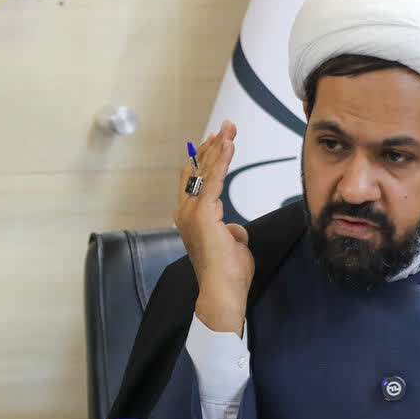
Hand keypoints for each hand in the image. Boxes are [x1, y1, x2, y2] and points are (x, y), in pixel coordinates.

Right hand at [174, 120, 253, 333]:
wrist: (222, 291)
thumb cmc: (228, 275)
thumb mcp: (231, 246)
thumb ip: (230, 232)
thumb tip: (234, 229)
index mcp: (190, 219)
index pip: (195, 181)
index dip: (205, 159)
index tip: (216, 141)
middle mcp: (185, 212)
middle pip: (197, 171)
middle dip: (212, 147)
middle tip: (225, 127)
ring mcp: (191, 213)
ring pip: (205, 172)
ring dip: (218, 148)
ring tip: (228, 129)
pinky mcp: (203, 214)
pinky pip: (214, 180)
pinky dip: (222, 161)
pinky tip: (229, 145)